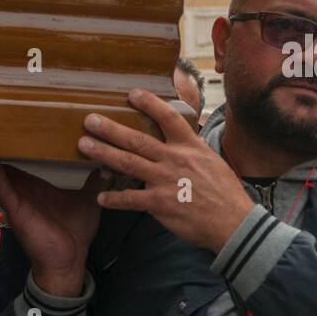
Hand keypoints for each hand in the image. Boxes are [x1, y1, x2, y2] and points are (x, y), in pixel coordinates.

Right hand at [0, 152, 103, 296]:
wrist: (70, 259)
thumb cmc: (76, 231)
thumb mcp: (88, 198)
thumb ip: (93, 179)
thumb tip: (105, 160)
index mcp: (32, 185)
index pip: (11, 161)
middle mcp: (19, 189)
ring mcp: (15, 199)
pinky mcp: (17, 210)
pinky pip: (3, 190)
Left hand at [80, 88, 255, 252]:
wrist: (233, 222)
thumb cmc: (225, 192)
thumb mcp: (212, 160)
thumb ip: (191, 149)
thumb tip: (182, 138)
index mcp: (190, 146)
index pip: (167, 117)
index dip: (149, 103)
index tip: (131, 93)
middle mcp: (175, 159)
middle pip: (137, 139)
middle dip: (111, 129)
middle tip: (90, 120)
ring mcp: (165, 181)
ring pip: (128, 163)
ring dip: (104, 153)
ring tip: (84, 145)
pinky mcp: (160, 204)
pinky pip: (130, 199)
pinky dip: (114, 199)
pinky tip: (100, 197)